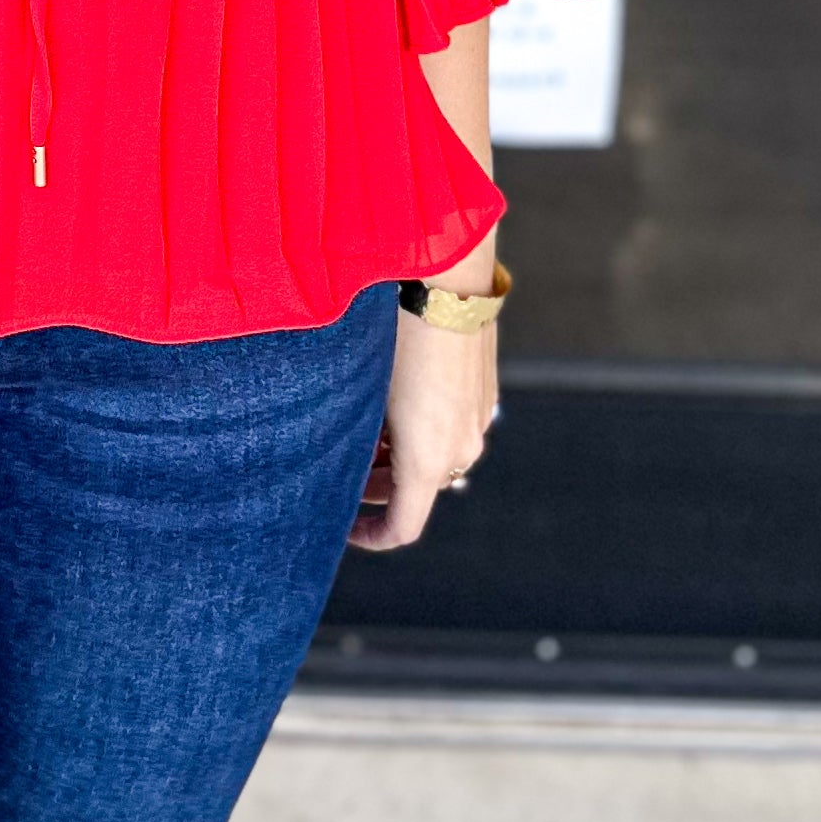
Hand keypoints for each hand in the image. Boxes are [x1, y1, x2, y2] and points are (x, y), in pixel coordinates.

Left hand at [349, 313, 497, 550]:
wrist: (446, 284)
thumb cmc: (395, 339)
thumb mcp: (365, 392)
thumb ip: (357, 435)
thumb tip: (337, 453)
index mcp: (429, 461)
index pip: (403, 528)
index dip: (371, 537)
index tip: (342, 528)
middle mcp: (461, 449)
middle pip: (415, 491)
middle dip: (375, 486)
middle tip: (338, 467)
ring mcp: (477, 421)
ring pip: (432, 459)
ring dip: (396, 457)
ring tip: (360, 427)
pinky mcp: (483, 395)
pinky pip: (449, 430)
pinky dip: (419, 432)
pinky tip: (390, 401)